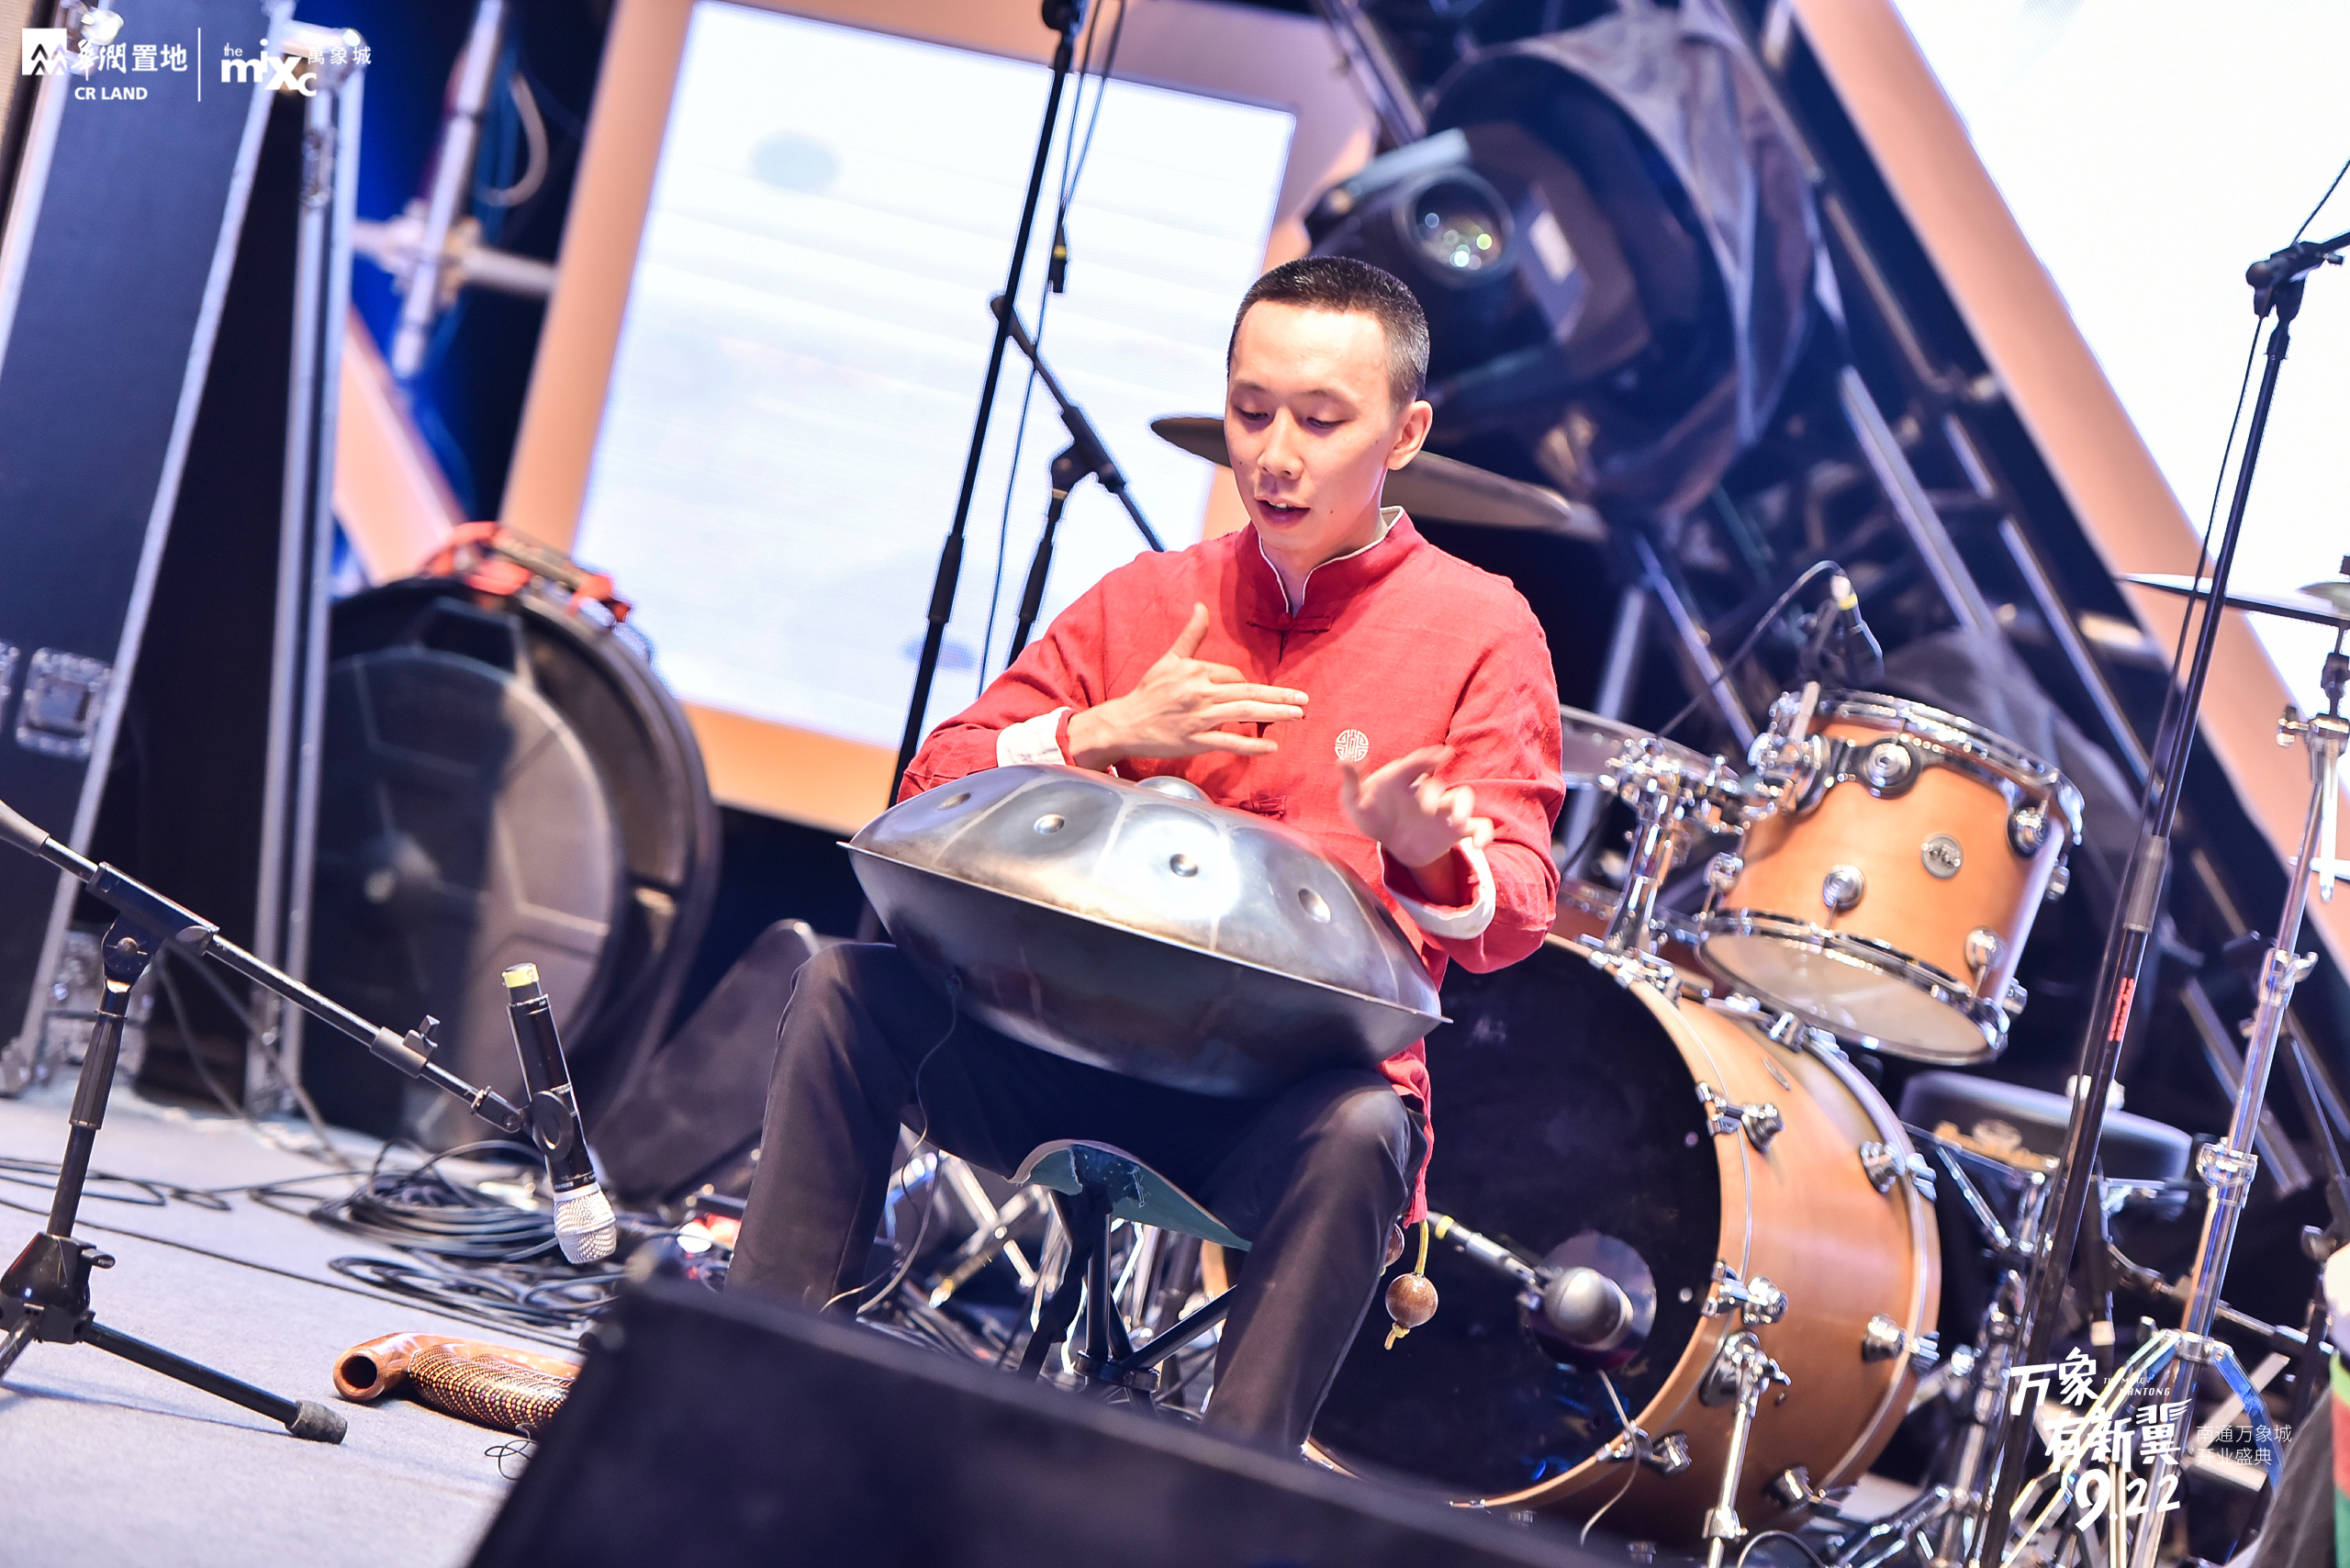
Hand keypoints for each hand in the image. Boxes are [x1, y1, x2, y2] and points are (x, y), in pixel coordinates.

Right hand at [1066, 603, 1307, 768]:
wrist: (1126, 723)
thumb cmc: (1149, 692)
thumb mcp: (1169, 659)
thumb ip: (1191, 635)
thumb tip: (1200, 606)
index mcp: (1197, 672)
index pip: (1234, 676)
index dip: (1247, 685)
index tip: (1255, 695)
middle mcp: (1200, 693)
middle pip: (1247, 692)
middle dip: (1279, 697)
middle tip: (1304, 701)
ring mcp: (1199, 719)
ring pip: (1243, 713)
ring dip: (1273, 714)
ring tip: (1297, 715)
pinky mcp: (1195, 741)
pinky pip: (1228, 742)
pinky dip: (1251, 745)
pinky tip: (1271, 747)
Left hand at [1339, 746, 1493, 901]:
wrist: (1392, 839)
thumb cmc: (1373, 813)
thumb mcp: (1354, 801)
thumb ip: (1351, 780)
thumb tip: (1343, 759)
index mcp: (1405, 779)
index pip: (1417, 764)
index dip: (1428, 758)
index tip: (1439, 755)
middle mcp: (1428, 790)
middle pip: (1436, 786)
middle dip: (1433, 794)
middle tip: (1425, 808)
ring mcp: (1444, 809)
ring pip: (1462, 799)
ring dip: (1462, 808)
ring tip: (1457, 822)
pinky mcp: (1455, 829)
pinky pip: (1478, 826)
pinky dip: (1483, 834)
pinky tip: (1479, 846)